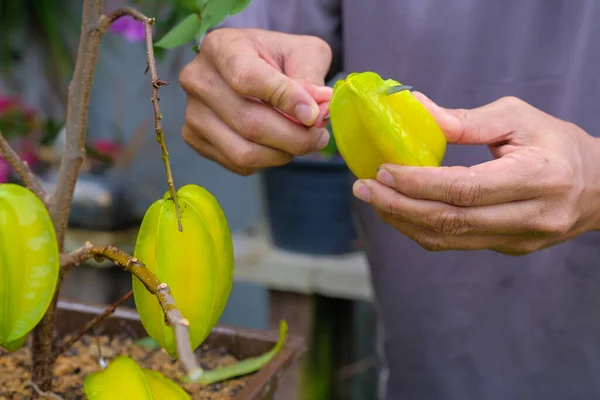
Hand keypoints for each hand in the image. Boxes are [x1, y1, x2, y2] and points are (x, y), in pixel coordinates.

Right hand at [179, 28, 332, 174]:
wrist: (248, 65)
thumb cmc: (276, 57)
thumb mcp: (302, 53)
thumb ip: (310, 77)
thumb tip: (317, 110)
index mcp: (221, 47)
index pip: (248, 80)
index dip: (285, 100)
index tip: (313, 115)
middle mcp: (198, 79)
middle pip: (248, 123)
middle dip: (293, 138)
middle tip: (319, 137)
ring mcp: (192, 112)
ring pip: (244, 151)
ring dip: (282, 154)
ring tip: (303, 142)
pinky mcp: (195, 138)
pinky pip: (238, 164)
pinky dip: (266, 161)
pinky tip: (278, 145)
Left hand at [353, 95, 599, 254]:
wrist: (599, 186)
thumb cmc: (557, 144)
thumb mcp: (519, 118)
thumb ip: (467, 121)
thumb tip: (416, 110)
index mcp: (539, 177)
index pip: (466, 189)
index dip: (419, 183)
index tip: (383, 170)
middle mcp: (530, 216)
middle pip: (451, 221)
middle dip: (398, 206)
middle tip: (363, 187)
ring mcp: (519, 240)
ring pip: (448, 240)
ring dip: (403, 221)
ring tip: (372, 199)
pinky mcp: (508, 248)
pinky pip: (455, 243)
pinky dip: (421, 227)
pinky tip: (399, 209)